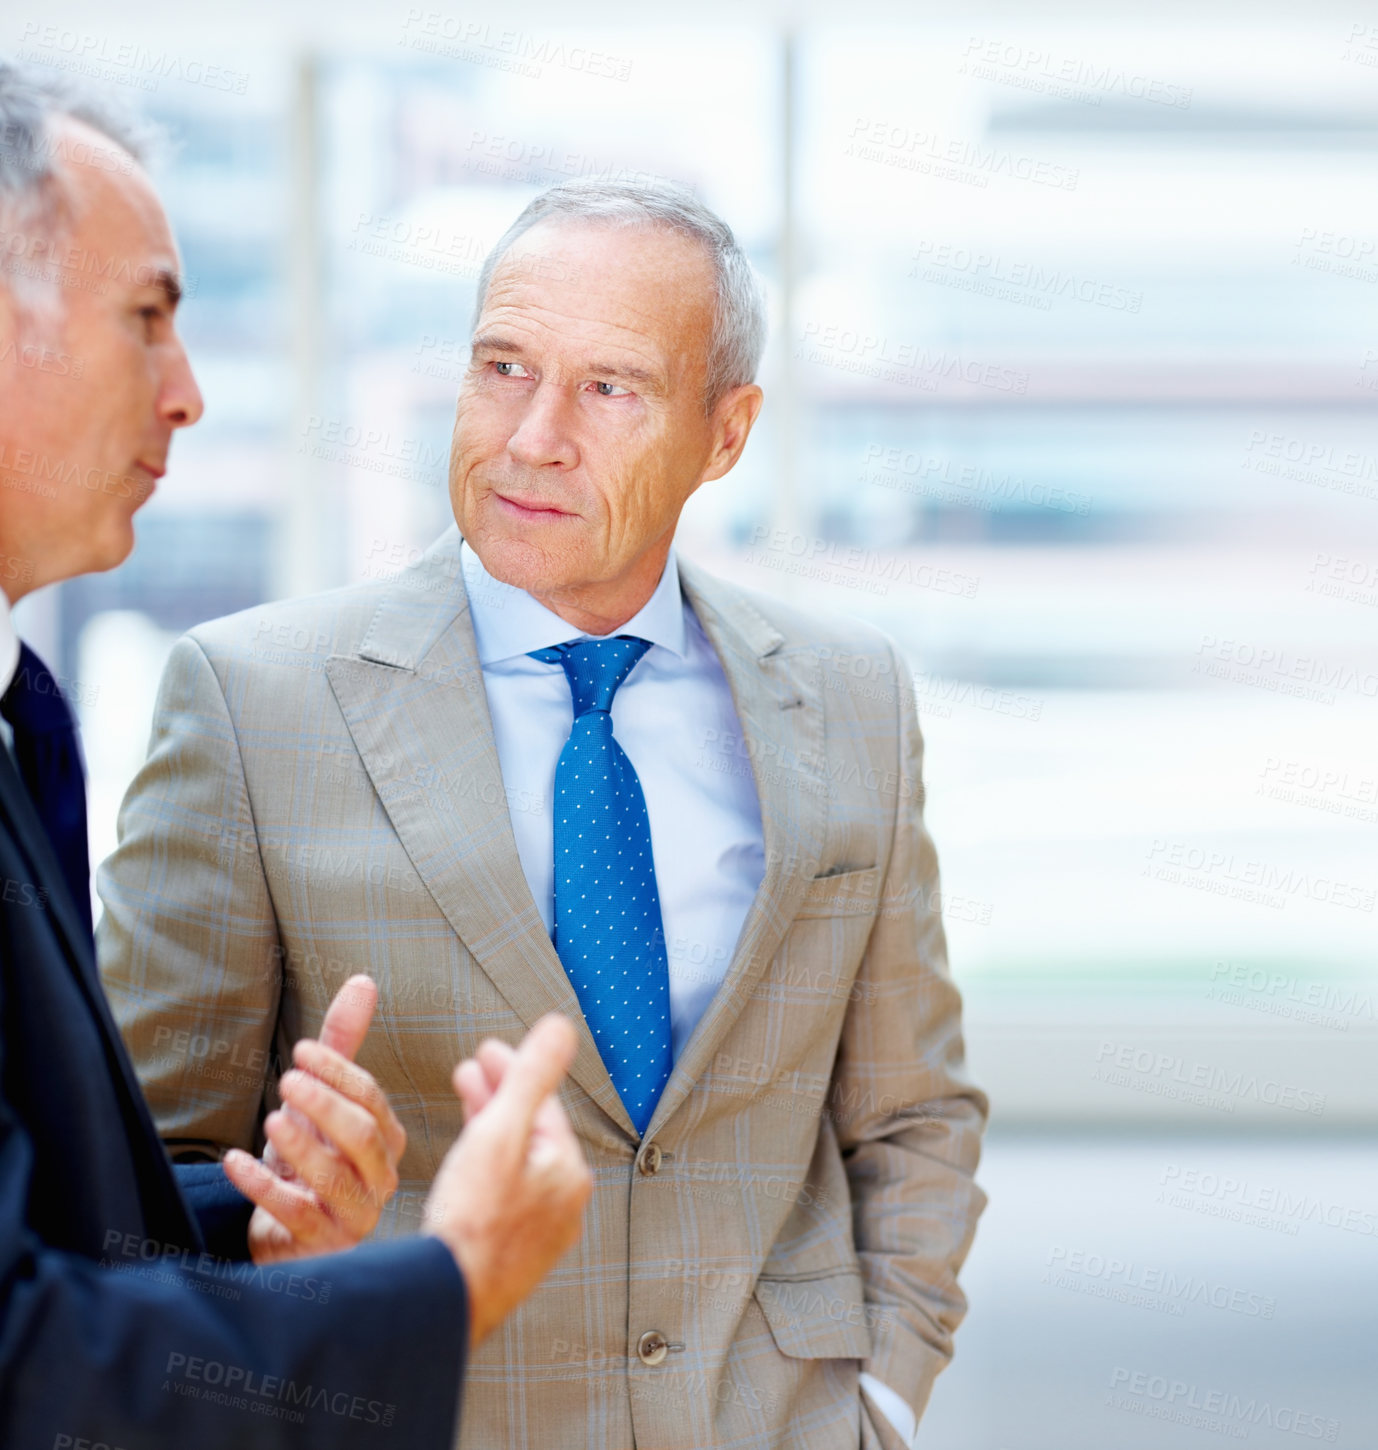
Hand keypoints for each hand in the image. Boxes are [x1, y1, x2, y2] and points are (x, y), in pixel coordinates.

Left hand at [223, 975, 406, 1262]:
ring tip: (269, 1119)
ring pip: (336, 1178)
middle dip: (326, 1106)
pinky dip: (264, 1187)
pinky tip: (236, 1162)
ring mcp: (354, 1216)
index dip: (338, 1072)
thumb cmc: (308, 1160)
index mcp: (387, 1141)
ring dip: (301, 1146)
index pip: (373, 1100)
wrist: (286, 1234)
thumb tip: (363, 982)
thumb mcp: (320, 1100)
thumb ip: (341, 1045)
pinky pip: (297, 1214)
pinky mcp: (321, 1245)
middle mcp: (380, 1179)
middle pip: (364, 1137)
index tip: (299, 1050)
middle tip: (287, 1082)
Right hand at [423, 1014, 591, 1347]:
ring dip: (490, 1129)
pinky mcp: (512, 1256)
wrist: (446, 1300)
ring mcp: (539, 1234)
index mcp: (568, 1172)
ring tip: (462, 1105)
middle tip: (471, 1070)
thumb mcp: (501, 1130)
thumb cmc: (474, 1220)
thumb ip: (530, 1075)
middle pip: (530, 1133)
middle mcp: (563, 1204)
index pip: (542, 1105)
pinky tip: (464, 1165)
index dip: (513, 1070)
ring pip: (517, 1164)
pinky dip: (486, 1167)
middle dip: (500, 1096)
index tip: (485, 1049)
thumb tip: (562, 1027)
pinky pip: (505, 1195)